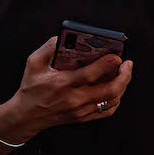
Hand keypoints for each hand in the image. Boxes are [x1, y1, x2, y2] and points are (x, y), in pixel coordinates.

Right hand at [0, 37, 134, 140]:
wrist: (25, 116)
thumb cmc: (31, 87)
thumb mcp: (33, 63)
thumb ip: (48, 48)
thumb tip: (64, 37)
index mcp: (62, 83)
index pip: (90, 75)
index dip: (107, 64)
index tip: (117, 56)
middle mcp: (74, 99)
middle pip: (109, 90)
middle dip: (124, 76)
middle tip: (127, 64)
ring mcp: (80, 110)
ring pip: (111, 100)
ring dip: (122, 86)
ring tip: (124, 73)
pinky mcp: (83, 117)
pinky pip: (107, 111)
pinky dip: (116, 99)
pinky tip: (117, 89)